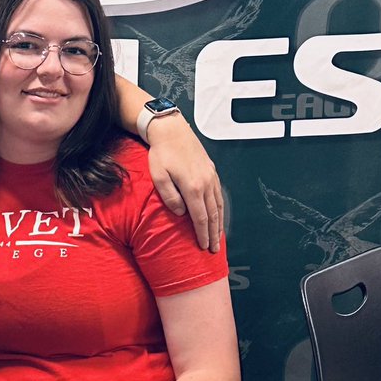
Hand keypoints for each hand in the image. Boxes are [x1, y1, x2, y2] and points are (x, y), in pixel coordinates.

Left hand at [147, 115, 222, 251]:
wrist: (171, 131)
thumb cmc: (162, 153)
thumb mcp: (159, 177)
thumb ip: (170, 197)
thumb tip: (180, 213)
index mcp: (192, 187)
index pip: (200, 218)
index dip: (202, 234)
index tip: (204, 247)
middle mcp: (206, 183)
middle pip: (213, 215)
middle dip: (213, 234)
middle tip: (214, 249)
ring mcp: (211, 177)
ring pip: (219, 206)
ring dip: (219, 224)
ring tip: (218, 238)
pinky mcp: (212, 171)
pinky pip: (219, 195)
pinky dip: (221, 209)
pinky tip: (219, 215)